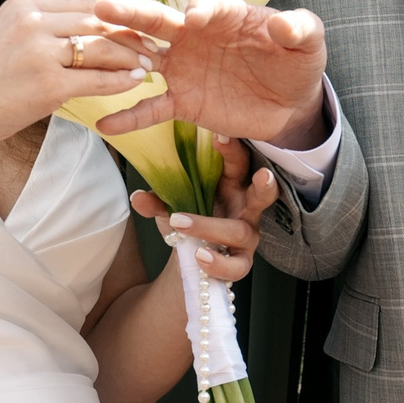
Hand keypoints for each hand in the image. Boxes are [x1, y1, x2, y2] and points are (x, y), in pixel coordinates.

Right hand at [0, 0, 150, 153]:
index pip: (82, 2)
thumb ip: (42, 26)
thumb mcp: (5, 35)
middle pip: (97, 22)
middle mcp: (33, 22)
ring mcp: (41, 54)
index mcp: (23, 5)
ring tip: (147, 64)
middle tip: (150, 45)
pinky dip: (120, 81)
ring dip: (130, 57)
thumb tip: (86, 26)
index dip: (111, 16)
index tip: (131, 26)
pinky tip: (134, 83)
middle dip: (128, 35)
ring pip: (102, 49)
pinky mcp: (49, 86)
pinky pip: (98, 80)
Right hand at [90, 0, 327, 141]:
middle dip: (132, 13)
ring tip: (89, 53)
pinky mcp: (184, 101)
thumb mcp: (309, 45)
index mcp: (226, 16)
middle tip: (104, 7)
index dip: (201, 8)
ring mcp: (185, 68)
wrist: (291, 104)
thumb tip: (286, 26)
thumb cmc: (297, 64)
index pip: (208, 4)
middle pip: (159, 21)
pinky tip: (106, 125)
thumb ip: (301, 30)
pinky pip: (152, 108)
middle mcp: (196, 36)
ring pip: (144, 57)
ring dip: (118, 54)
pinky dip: (130, 116)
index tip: (194, 18)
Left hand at [128, 137, 273, 283]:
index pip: (238, 162)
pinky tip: (200, 256)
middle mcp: (245, 208)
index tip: (218, 136)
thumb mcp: (171, 206)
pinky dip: (218, 262)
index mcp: (232, 184)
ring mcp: (247, 236)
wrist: (189, 259)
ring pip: (239, 231)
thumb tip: (138, 197)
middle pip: (263, 194)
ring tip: (180, 224)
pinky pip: (236, 266)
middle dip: (265, 185)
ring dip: (209, 226)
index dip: (232, 149)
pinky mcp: (241, 262)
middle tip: (262, 175)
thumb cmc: (189, 219)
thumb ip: (157, 200)